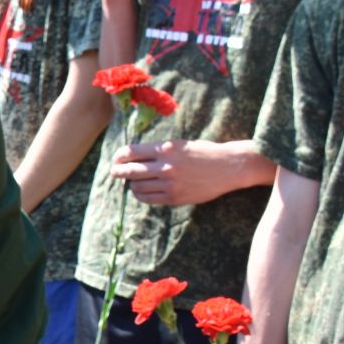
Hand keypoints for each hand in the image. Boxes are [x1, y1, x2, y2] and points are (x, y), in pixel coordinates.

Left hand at [111, 139, 245, 206]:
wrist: (229, 167)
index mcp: (166, 149)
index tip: (116, 159)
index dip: (119, 156)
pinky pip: (148, 199)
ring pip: (137, 186)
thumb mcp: (179, 144)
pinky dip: (140, 195)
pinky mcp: (175, 197)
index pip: (131, 152)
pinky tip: (142, 192)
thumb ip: (158, 151)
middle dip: (118, 171)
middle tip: (115, 172)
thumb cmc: (203, 153)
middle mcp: (166, 166)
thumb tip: (132, 158)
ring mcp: (170, 183)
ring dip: (131, 184)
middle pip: (130, 171)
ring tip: (133, 182)